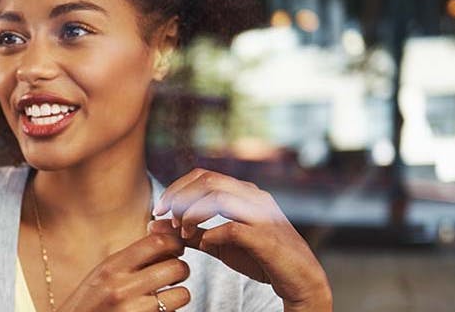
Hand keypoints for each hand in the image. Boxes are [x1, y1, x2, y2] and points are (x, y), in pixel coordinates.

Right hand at [57, 231, 190, 311]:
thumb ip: (130, 260)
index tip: (177, 247)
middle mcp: (123, 287)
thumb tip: (165, 245)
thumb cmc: (88, 303)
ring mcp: (134, 310)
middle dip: (181, 270)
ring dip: (178, 294)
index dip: (175, 243)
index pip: (157, 243)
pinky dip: (170, 311)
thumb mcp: (102, 274)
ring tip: (165, 296)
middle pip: (176, 267)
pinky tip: (155, 310)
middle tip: (173, 275)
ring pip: (181, 294)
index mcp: (112, 267)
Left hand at [152, 168, 331, 311]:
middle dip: (179, 197)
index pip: (203, 175)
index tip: (159, 210)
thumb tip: (154, 225)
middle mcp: (253, 196)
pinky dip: (213, 234)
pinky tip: (206, 244)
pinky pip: (233, 228)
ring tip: (183, 233)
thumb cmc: (260, 258)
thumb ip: (190, 233)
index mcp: (243, 192)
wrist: (300, 280)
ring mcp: (262, 214)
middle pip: (208, 180)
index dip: (176, 189)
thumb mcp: (219, 243)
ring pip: (219, 197)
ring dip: (193, 214)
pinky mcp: (267, 237)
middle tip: (164, 219)